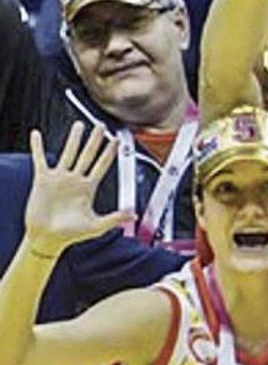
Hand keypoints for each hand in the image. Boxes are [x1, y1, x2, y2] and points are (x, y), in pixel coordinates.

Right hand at [24, 123, 132, 256]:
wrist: (48, 239)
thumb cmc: (71, 233)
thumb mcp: (96, 226)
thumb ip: (114, 218)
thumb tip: (133, 215)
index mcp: (89, 188)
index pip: (102, 165)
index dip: (110, 153)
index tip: (117, 141)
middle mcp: (76, 180)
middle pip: (88, 155)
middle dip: (95, 140)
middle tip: (101, 125)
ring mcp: (60, 179)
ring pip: (68, 153)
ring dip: (73, 139)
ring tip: (79, 125)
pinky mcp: (43, 181)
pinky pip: (40, 160)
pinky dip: (37, 147)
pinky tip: (36, 135)